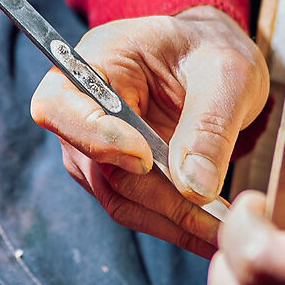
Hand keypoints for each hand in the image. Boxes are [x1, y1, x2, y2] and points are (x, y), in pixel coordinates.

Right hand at [29, 6, 267, 255]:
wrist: (213, 65)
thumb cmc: (210, 52)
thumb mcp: (224, 73)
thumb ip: (208, 124)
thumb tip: (195, 188)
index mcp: (92, 64)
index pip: (60, 106)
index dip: (96, 138)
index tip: (145, 158)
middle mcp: (80, 111)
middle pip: (99, 166)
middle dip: (161, 197)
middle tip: (216, 219)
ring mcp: (93, 150)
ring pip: (119, 198)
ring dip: (171, 221)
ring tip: (222, 233)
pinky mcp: (116, 177)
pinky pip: (138, 210)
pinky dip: (174, 224)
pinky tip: (211, 229)